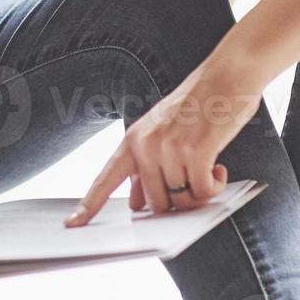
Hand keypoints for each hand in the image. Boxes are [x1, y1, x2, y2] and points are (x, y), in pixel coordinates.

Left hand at [64, 65, 260, 225]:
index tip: (72, 225)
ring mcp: (170, 148)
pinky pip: (202, 191)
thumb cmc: (196, 105)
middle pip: (156, 204)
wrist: (227, 74)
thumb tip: (136, 204)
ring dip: (200, 192)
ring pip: (182, 201)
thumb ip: (145, 167)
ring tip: (209, 167)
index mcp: (132, 140)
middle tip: (194, 179)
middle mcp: (146, 145)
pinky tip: (219, 168)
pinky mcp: (196, 151)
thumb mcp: (161, 132)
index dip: (88, 205)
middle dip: (178, 200)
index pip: (105, 179)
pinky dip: (214, 186)